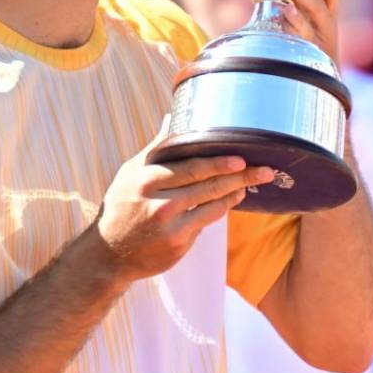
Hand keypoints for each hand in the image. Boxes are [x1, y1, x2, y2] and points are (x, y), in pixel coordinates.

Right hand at [91, 130, 275, 284]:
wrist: (108, 254)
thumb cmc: (121, 206)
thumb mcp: (130, 173)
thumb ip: (156, 148)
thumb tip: (172, 118)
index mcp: (148, 180)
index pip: (191, 167)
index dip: (219, 163)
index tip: (240, 157)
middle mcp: (160, 202)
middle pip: (208, 186)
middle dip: (240, 176)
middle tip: (265, 170)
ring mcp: (171, 225)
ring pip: (212, 205)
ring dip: (235, 193)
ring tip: (251, 184)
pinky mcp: (178, 244)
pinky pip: (206, 223)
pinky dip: (221, 210)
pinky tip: (232, 200)